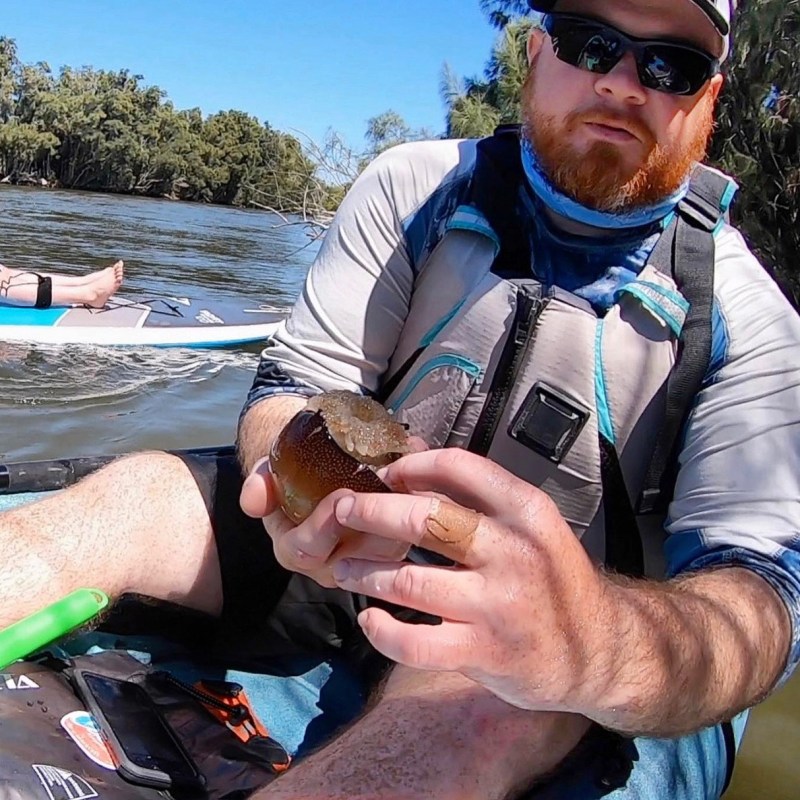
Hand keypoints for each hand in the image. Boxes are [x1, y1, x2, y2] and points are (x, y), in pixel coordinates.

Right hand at [239, 458, 412, 587]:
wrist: (311, 472)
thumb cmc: (290, 475)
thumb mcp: (267, 475)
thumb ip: (258, 485)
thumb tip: (253, 500)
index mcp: (296, 551)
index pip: (307, 550)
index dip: (324, 525)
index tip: (341, 494)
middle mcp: (331, 564)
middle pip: (357, 557)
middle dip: (374, 525)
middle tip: (386, 491)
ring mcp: (365, 561)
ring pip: (391, 552)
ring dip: (402, 520)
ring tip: (409, 485)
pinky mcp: (393, 550)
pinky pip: (409, 537)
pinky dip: (417, 509)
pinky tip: (421, 481)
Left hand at [329, 448, 612, 713]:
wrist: (599, 648)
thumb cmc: (552, 576)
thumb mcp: (530, 524)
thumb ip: (477, 492)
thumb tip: (411, 454)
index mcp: (525, 510)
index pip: (458, 467)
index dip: (410, 466)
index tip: (384, 474)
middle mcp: (513, 552)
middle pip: (425, 520)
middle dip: (371, 512)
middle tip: (342, 510)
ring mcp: (497, 605)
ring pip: (410, 583)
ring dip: (365, 571)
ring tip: (343, 567)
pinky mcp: (485, 651)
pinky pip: (416, 644)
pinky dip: (382, 632)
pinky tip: (369, 619)